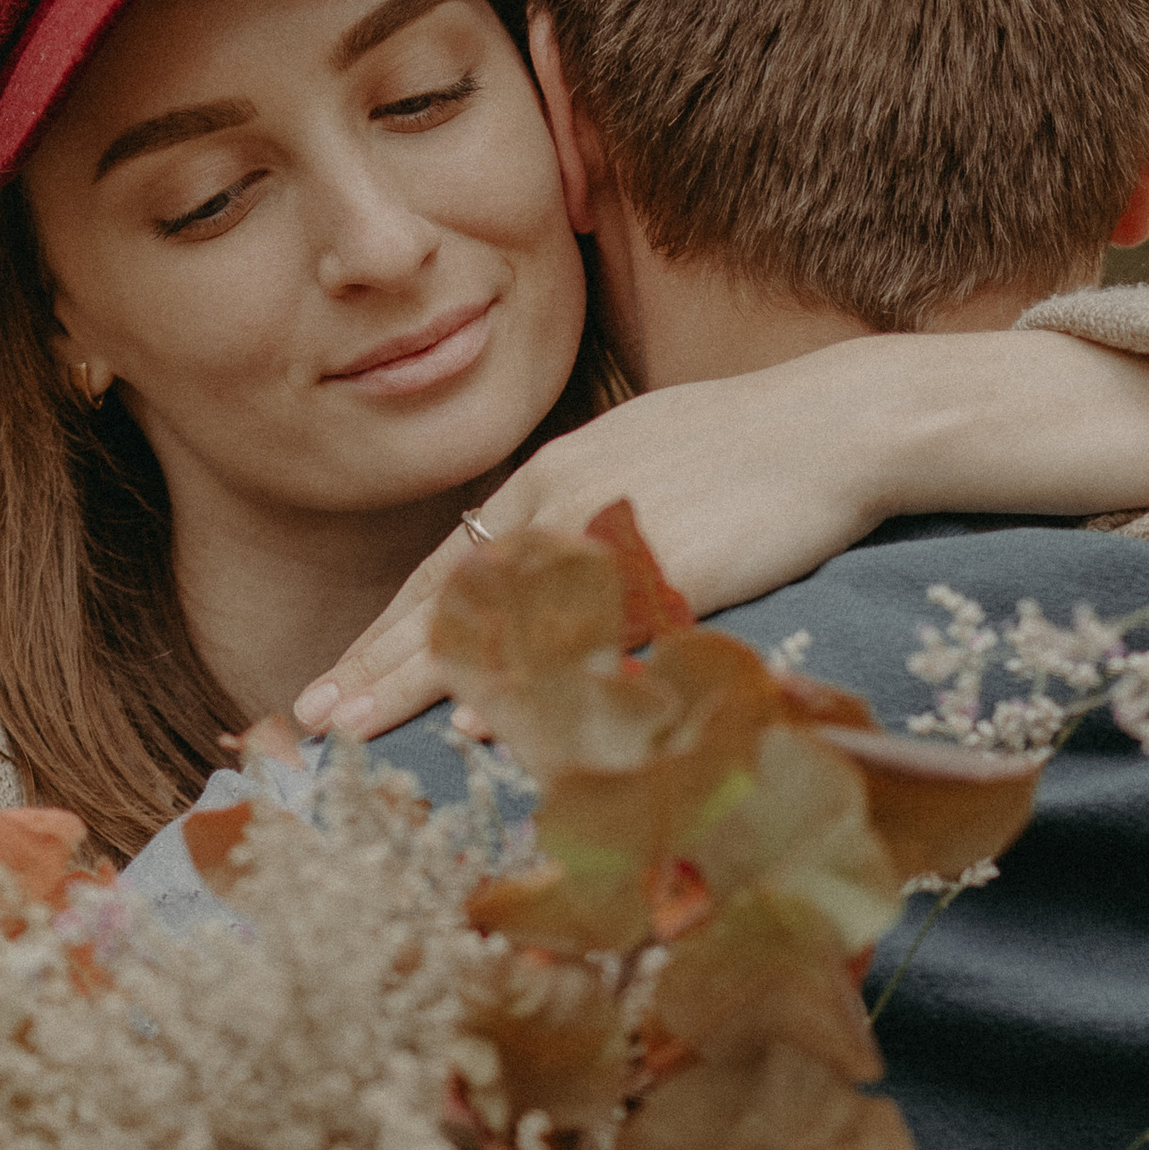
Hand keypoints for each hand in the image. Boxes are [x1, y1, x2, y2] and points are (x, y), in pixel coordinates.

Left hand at [293, 333, 1148, 741]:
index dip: (382, 640)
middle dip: (368, 669)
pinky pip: (574, 636)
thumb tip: (550, 600)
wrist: (847, 420)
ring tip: (348, 729)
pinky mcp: (661, 560)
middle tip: (300, 725)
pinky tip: (476, 719)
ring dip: (414, 680)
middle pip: (441, 599)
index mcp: (551, 484)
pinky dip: (523, 678)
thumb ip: (594, 537)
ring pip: (490, 618)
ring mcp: (605, 529)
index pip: (442, 576)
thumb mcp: (651, 478)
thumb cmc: (757, 457)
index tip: (326, 692)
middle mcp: (558, 501)